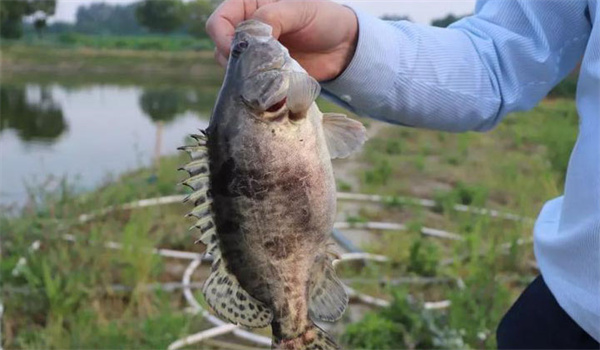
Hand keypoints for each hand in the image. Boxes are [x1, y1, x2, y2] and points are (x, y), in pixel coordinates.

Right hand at [206, 0, 357, 80]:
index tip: (237, 52)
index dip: (222, 37)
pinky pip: (250, 82)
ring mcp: (256, 53)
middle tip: (254, 68)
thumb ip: (273, 17)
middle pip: (221, 47)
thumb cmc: (325, 19)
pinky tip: (272, 86)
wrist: (345, 48)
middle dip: (234, 59)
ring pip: (233, 67)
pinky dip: (257, 86)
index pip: (220, 20)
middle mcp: (248, 29)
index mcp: (250, 5)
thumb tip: (250, 35)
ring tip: (268, 75)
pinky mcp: (266, 73)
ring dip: (245, 74)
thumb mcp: (300, 10)